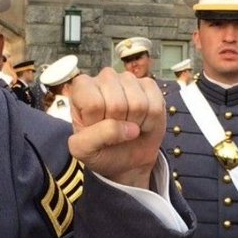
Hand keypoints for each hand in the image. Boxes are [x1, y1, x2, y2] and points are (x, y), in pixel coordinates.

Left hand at [67, 69, 164, 188]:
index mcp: (81, 89)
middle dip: (118, 124)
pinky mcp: (149, 85)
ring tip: (128, 126)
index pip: (93, 103)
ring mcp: (128, 79)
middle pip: (117, 103)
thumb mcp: (85, 150)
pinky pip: (155, 104)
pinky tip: (141, 121)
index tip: (96, 128)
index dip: (98, 122)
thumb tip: (128, 128)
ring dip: (135, 123)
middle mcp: (104, 79)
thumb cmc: (102, 150)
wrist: (126, 158)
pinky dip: (150, 120)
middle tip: (114, 130)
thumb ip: (96, 137)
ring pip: (138, 103)